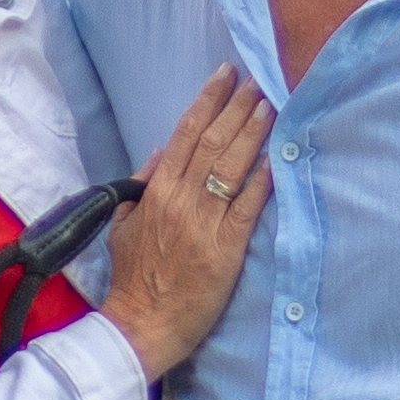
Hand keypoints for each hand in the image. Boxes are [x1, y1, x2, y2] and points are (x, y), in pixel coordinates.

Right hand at [99, 67, 275, 378]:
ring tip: (270, 104)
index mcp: (156, 192)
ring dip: (253, 131)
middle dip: (237, 106)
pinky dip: (262, 179)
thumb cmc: (133, 279)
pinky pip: (247, 206)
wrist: (141, 325)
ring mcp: (204, 224)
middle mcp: (180, 201)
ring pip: (231, 166)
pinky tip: (276, 155)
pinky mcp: (226, 249)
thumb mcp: (123, 226)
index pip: (184, 134)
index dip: (207, 101)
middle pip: (212, 142)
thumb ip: (140, 186)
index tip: (225, 75)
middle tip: (258, 79)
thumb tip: (159, 151)